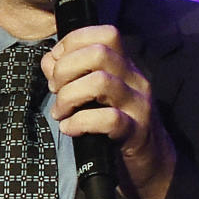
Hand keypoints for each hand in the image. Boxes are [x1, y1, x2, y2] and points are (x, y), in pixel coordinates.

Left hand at [43, 25, 175, 198]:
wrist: (149, 165)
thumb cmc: (115, 128)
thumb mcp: (95, 96)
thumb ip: (72, 75)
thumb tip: (50, 61)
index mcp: (125, 66)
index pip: (104, 34)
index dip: (72, 43)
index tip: (55, 66)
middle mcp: (135, 79)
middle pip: (99, 52)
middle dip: (66, 69)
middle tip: (56, 90)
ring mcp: (138, 105)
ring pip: (101, 82)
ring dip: (69, 96)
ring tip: (61, 112)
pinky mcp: (136, 132)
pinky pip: (108, 119)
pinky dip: (80, 122)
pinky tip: (70, 129)